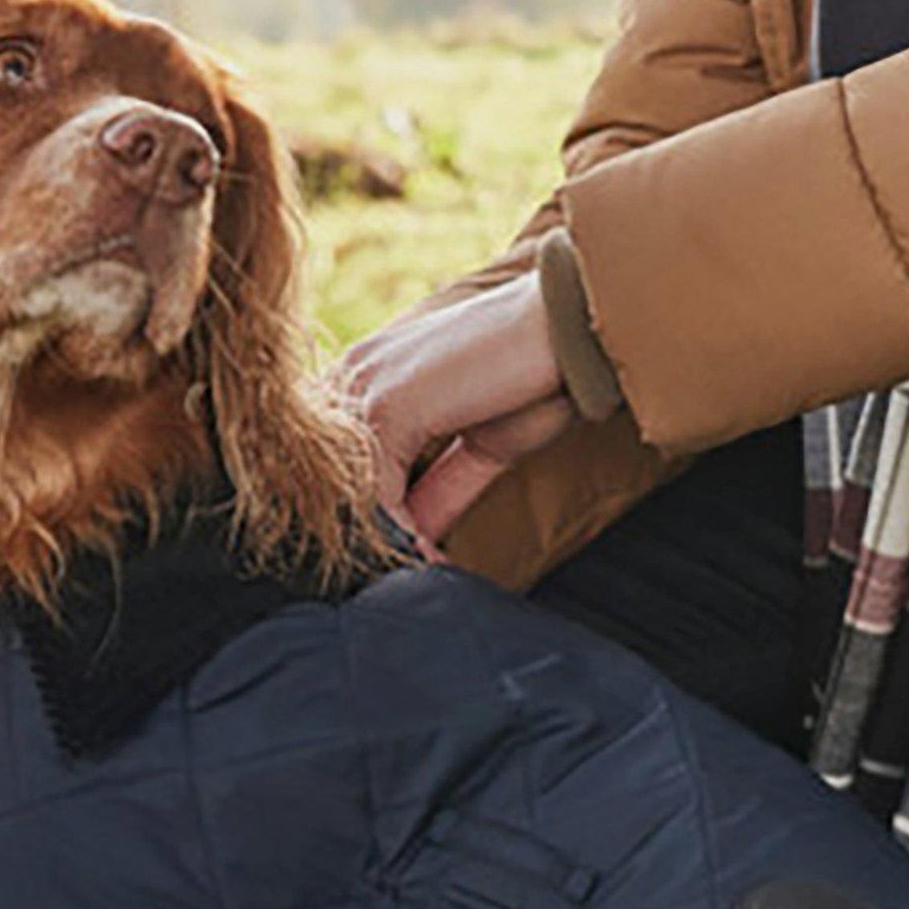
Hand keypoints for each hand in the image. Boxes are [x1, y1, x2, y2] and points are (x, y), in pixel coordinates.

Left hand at [339, 274, 577, 552]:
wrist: (574, 326)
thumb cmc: (541, 375)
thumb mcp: (483, 444)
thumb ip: (440, 486)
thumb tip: (417, 542)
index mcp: (371, 377)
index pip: (345, 469)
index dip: (374, 521)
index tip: (411, 563)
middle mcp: (353, 377)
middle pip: (334, 483)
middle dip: (369, 538)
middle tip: (405, 582)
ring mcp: (363, 388)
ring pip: (347, 494)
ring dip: (384, 546)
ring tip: (423, 579)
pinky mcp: (387, 405)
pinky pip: (375, 494)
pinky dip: (403, 538)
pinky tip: (433, 563)